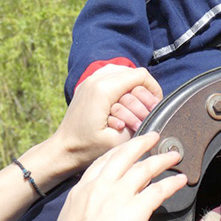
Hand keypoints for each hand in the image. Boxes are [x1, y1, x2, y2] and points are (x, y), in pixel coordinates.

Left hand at [48, 65, 162, 172]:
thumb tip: (152, 110)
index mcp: (103, 90)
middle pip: (132, 72)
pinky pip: (111, 74)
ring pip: (122, 70)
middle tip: (149, 108)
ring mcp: (89, 80)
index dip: (153, 88)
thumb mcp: (119, 139)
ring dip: (133, 85)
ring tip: (137, 103)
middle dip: (144, 89)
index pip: (139, 75)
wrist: (63, 150)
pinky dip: (121, 83)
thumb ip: (139, 121)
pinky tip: (124, 98)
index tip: (157, 103)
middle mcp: (95, 80)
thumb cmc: (87, 148)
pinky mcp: (87, 84)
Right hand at [51, 132, 186, 220]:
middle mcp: (100, 187)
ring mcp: (118, 196)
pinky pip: (158, 190)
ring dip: (162, 159)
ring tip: (174, 155)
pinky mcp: (135, 210)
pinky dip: (171, 183)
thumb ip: (85, 204)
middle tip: (154, 136)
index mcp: (82, 190)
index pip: (103, 161)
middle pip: (125, 156)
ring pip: (144, 168)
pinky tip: (179, 181)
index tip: (130, 146)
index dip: (120, 150)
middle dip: (142, 143)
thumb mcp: (69, 219)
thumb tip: (95, 202)